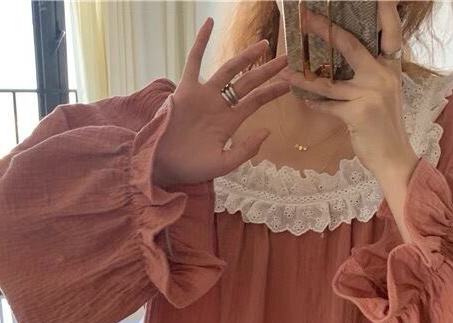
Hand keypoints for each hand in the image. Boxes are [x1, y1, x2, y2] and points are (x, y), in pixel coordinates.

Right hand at [152, 18, 289, 187]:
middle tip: (285, 60)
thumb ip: (246, 150)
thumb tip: (267, 131)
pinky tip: (209, 24)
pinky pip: (193, 61)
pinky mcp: (185, 90)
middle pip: (247, 83)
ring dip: (246, 57)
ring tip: (264, 45)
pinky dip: (200, 42)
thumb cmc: (192, 168)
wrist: (164, 165)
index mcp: (229, 122)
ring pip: (228, 70)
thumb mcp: (223, 164)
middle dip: (266, 72)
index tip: (288, 84)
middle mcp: (219, 105)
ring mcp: (203, 96)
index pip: (255, 102)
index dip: (271, 92)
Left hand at [281, 3, 417, 183]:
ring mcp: (371, 94)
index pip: (390, 30)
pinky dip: (314, 103)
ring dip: (304, 77)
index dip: (384, 9)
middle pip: (350, 45)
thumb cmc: (385, 126)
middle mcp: (383, 75)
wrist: (394, 158)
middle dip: (326, 28)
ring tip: (286, 70)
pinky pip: (328, 105)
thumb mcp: (385, 93)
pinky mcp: (358, 113)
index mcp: (392, 67)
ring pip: (330, 81)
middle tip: (307, 17)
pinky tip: (303, 99)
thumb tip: (345, 59)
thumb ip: (371, 73)